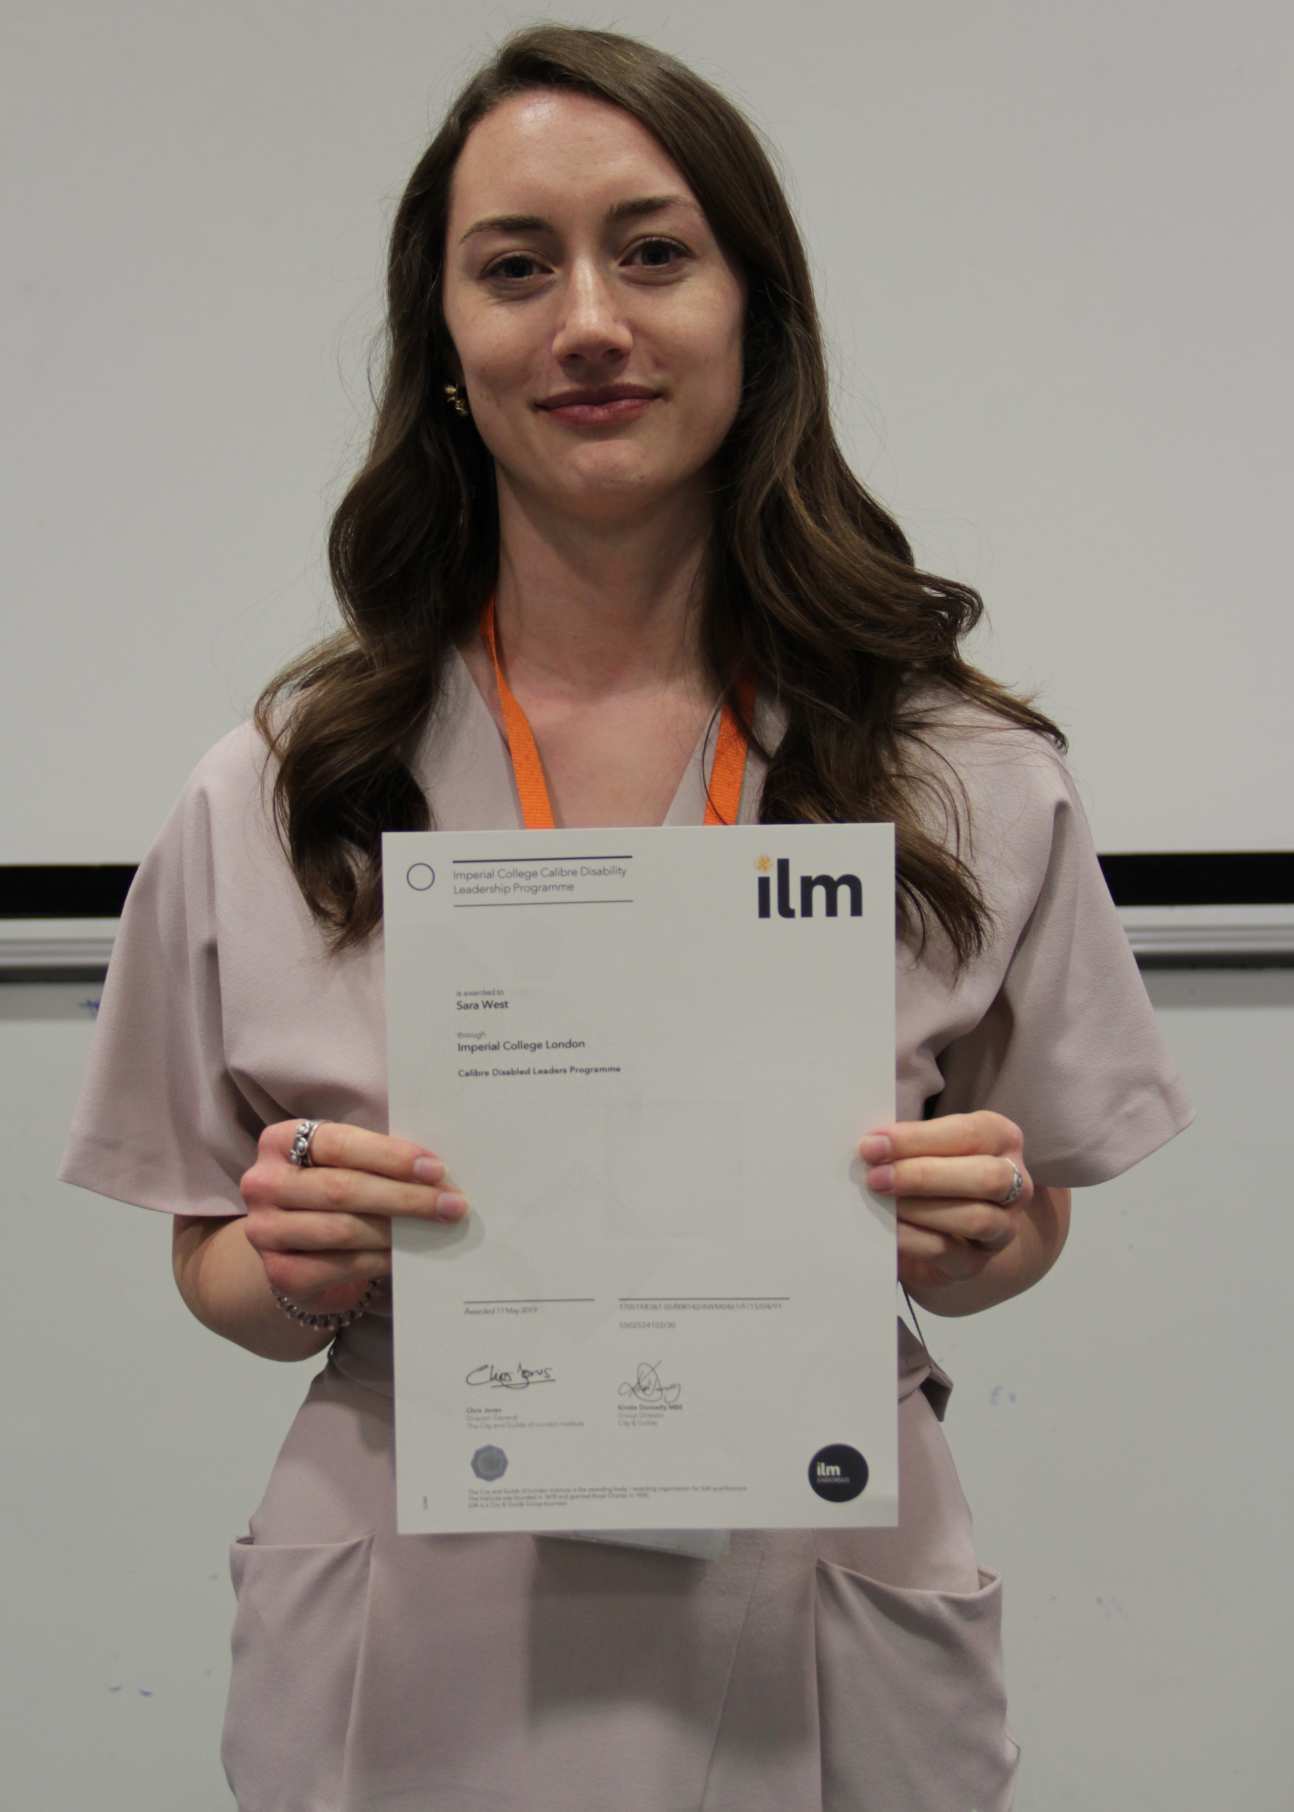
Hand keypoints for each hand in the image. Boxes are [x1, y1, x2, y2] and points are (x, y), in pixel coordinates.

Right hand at [240, 1121, 467, 1314]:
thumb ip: (377, 1159)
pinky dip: (378, 1260)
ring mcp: (265, 1230)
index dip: (390, 1156)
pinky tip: (404, 1255)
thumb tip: (438, 1172)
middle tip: (451, 1204)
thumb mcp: (346, 1163)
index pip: (339, 1144)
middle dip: (405, 1197)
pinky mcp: (279, 1271)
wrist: (298, 1245)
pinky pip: (338, 1266)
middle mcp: (263, 1183)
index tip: (436, 1169)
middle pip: (342, 1189)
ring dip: (396, 1230)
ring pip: (341, 1230)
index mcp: (280, 1141)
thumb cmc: (333, 1189)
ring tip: (435, 1228)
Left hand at [858, 1110, 1031, 1296]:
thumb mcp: (927, 1146)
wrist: (944, 1227)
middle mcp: (1014, 1183)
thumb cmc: (930, 1170)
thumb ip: (908, 1141)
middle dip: (924, 1176)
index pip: (970, 1134)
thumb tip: (871, 1143)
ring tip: (881, 1200)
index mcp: (1001, 1139)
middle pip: (985, 1177)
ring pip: (976, 1218)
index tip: (874, 1143)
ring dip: (920, 1208)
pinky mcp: (976, 1262)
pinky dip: (913, 1238)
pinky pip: (949, 1251)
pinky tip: (888, 1228)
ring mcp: (1002, 1226)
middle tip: (875, 1176)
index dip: (919, 1139)